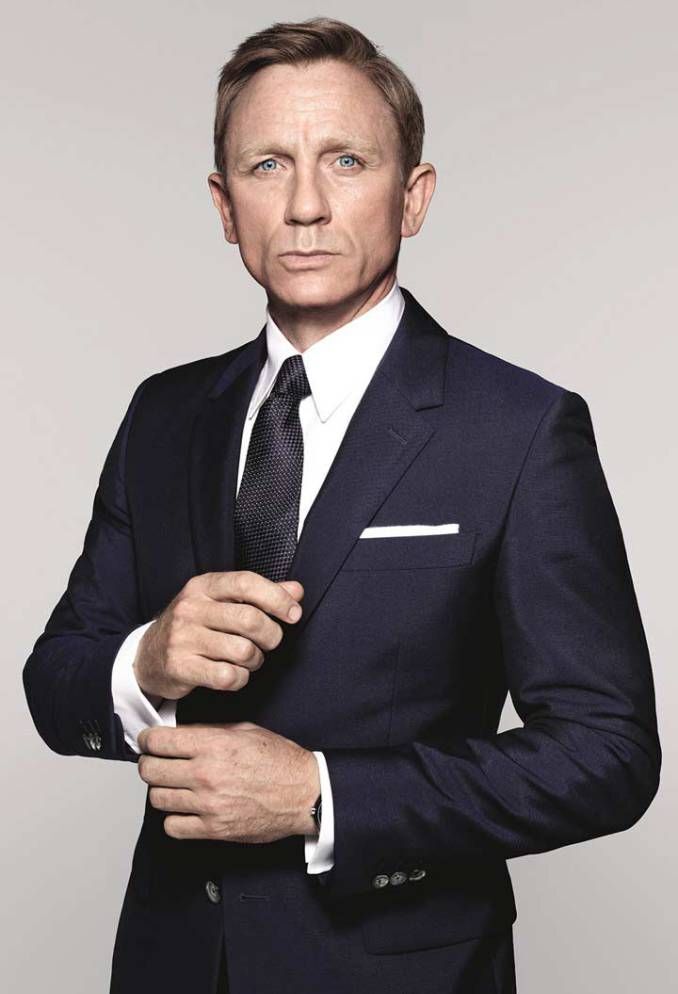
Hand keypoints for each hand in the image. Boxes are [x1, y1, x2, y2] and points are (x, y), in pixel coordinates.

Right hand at [133, 572, 303, 700]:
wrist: (148, 655)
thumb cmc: (195, 626)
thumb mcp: (221, 602)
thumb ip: (260, 595)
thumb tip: (296, 590)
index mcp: (203, 586)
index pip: (246, 583)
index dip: (277, 598)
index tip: (294, 614)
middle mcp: (191, 608)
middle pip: (250, 620)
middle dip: (271, 635)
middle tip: (270, 642)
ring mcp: (183, 638)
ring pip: (243, 651)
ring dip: (256, 660)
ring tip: (249, 659)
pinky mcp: (180, 667)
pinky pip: (228, 677)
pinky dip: (240, 679)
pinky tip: (234, 674)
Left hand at [136, 721, 320, 841]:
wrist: (303, 794)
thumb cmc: (279, 762)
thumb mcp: (245, 731)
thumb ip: (210, 731)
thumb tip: (180, 732)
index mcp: (214, 745)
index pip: (159, 741)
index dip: (147, 740)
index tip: (148, 741)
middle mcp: (206, 774)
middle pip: (150, 770)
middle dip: (149, 763)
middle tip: (156, 762)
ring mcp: (208, 804)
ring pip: (157, 798)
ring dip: (162, 790)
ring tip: (174, 786)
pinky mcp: (213, 829)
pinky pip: (172, 826)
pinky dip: (174, 818)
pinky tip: (185, 809)